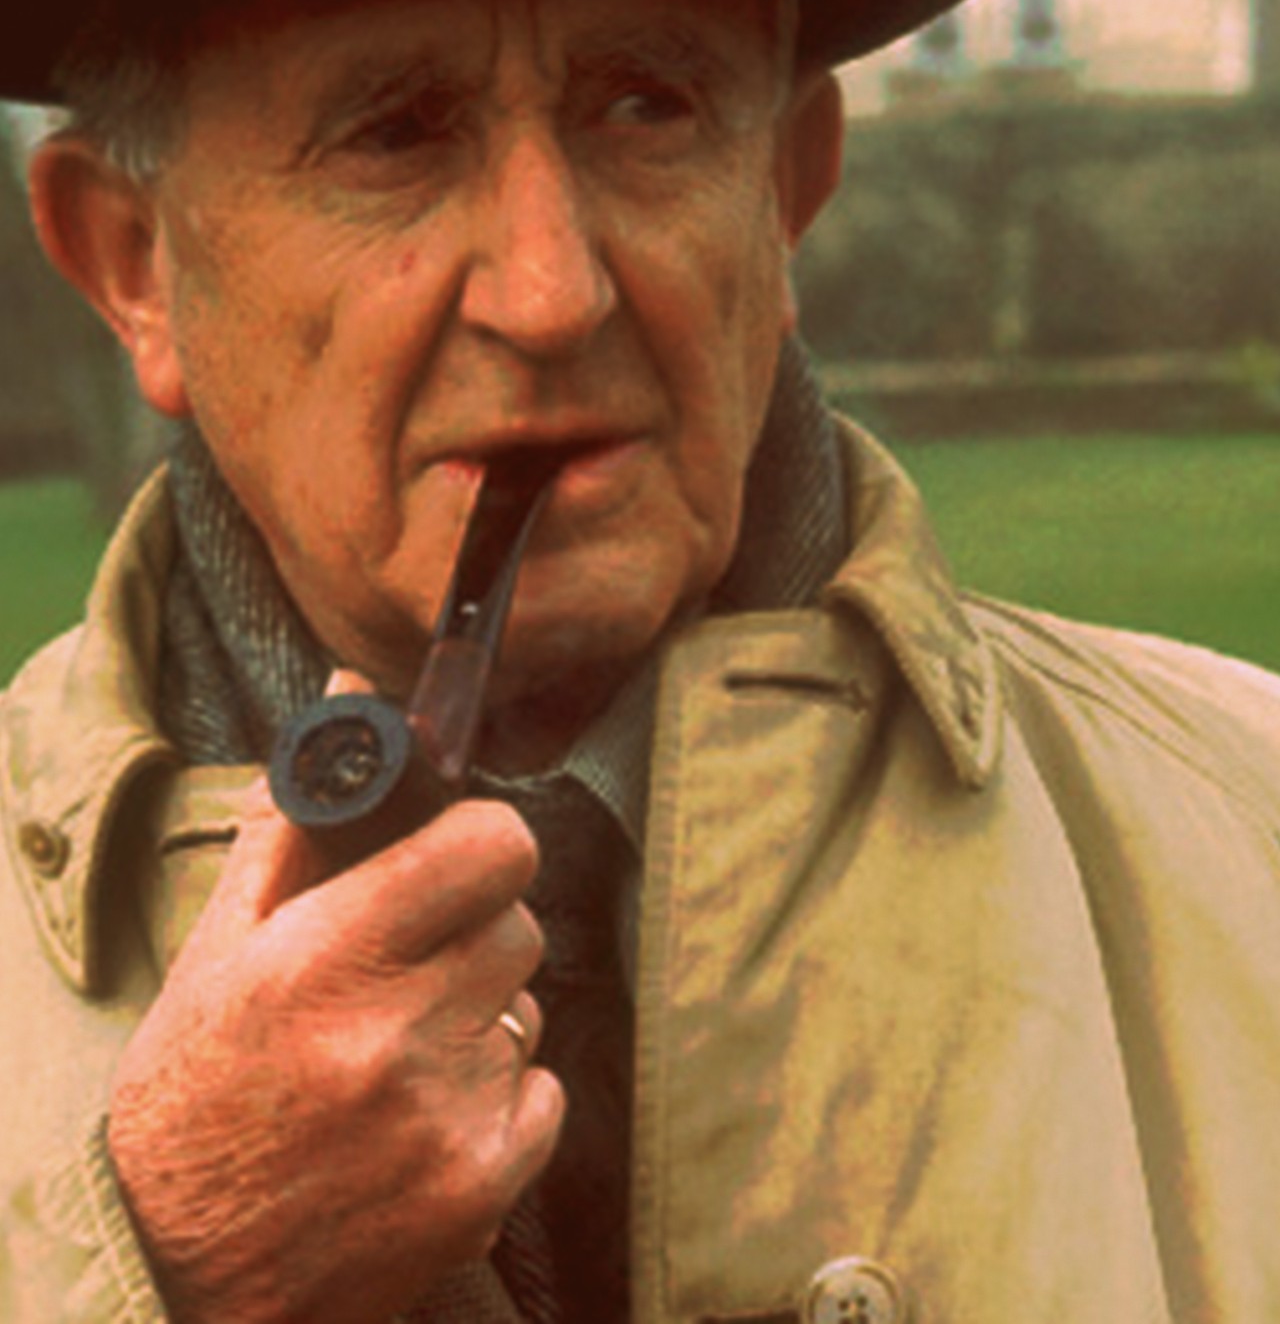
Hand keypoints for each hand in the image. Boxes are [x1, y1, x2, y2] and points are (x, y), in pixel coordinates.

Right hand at [108, 777, 562, 1323]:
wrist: (178, 1274)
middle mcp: (392, 1038)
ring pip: (528, 1007)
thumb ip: (295, 820)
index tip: (452, 856)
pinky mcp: (481, 1191)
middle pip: (516, 923)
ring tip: (397, 1052)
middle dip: (472, 930)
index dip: (479, 840)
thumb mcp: (218, 950)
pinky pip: (544, 1093)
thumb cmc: (193, 1095)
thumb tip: (347, 695)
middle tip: (406, 965)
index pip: (490, 847)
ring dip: (483, 1015)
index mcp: (322, 961)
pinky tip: (422, 1118)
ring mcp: (445, 1121)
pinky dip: (501, 1098)